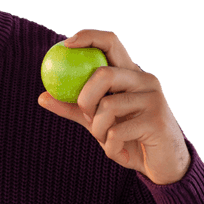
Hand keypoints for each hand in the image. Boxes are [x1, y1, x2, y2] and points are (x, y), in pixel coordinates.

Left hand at [38, 29, 191, 184]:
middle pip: (104, 74)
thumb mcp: (98, 122)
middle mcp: (145, 80)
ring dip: (98, 131)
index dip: (88, 37)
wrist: (161, 166)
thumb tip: (42, 96)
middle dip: (85, 99)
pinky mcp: (156, 121)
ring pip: (107, 106)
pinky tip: (120, 152)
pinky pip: (116, 132)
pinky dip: (111, 148)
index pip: (111, 42)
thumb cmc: (128, 138)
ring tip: (108, 140)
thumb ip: (74, 108)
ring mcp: (153, 99)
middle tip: (86, 116)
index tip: (66, 45)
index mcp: (130, 74)